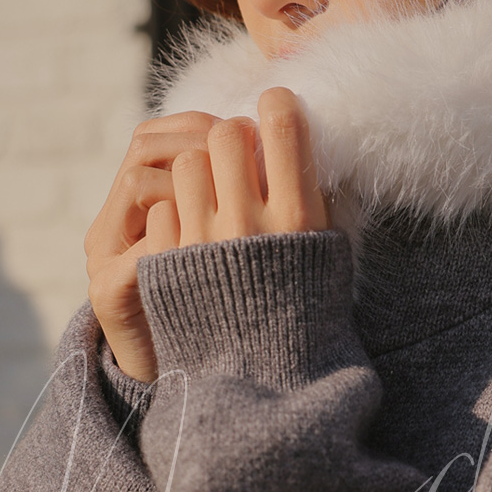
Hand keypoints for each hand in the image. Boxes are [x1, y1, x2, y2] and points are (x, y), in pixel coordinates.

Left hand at [85, 89, 328, 381]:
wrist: (262, 386)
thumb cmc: (305, 314)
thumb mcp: (328, 255)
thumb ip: (315, 198)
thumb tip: (302, 139)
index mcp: (301, 220)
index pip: (284, 125)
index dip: (277, 105)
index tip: (275, 107)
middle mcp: (252, 225)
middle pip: (228, 135)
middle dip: (233, 135)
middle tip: (239, 151)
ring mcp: (205, 243)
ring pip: (189, 162)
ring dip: (201, 169)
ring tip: (213, 194)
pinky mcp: (168, 262)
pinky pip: (164, 203)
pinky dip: (177, 208)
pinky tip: (192, 229)